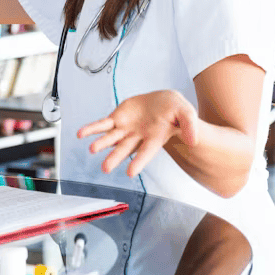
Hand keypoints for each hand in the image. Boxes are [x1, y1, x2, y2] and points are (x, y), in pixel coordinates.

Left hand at [77, 89, 198, 177]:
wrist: (162, 101)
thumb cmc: (175, 111)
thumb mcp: (186, 114)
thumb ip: (190, 126)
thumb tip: (194, 140)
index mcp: (155, 138)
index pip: (146, 152)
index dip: (139, 161)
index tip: (131, 173)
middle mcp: (138, 137)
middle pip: (125, 148)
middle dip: (116, 157)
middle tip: (106, 168)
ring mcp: (126, 129)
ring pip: (111, 138)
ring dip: (101, 143)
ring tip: (91, 149)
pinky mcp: (117, 119)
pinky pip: (102, 125)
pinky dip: (92, 129)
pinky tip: (80, 134)